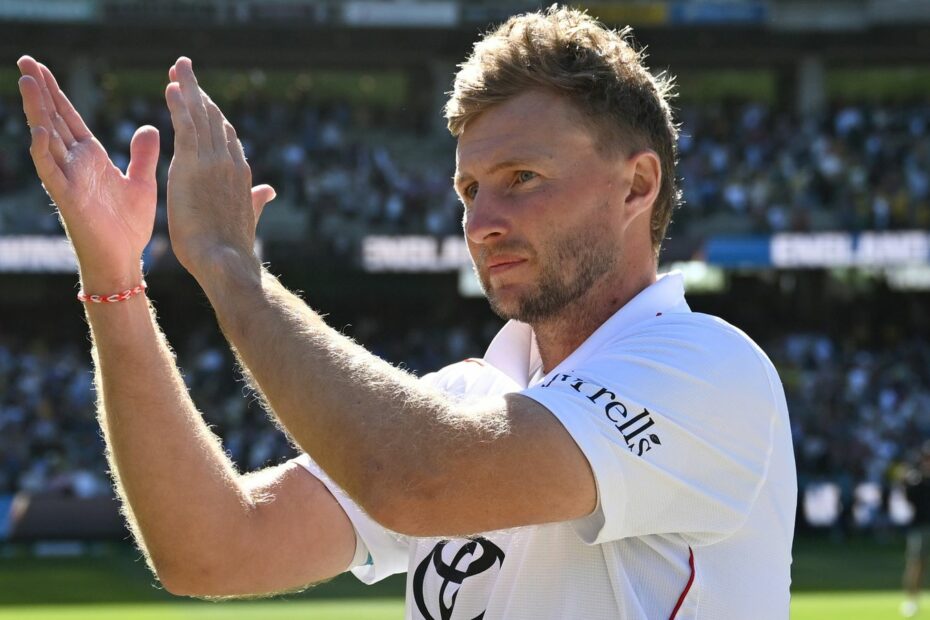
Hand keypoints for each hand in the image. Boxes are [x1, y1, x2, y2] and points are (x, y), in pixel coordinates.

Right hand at [17, 56, 158, 291]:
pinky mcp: (68, 198)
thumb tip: (149, 126)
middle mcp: (75, 164)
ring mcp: (68, 179)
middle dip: (40, 91)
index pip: (69, 117)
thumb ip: (142, 154)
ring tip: (27, 82)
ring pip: (47, 139)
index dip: (56, 92)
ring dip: (37, 112)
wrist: (124, 260)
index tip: (40, 66)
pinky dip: (44, 152)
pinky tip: (40, 131)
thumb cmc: (127, 225)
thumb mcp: (141, 182)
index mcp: (91, 157)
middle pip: (53, 119)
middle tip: (24, 60)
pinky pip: (52, 173)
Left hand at [164, 57, 275, 283]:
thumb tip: (270, 191)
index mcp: (240, 173)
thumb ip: (256, 200)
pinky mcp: (193, 166)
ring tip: (178, 67)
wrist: (225, 261)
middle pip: (214, 117)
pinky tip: (172, 87)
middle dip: (199, 91)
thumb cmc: (232, 248)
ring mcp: (213, 162)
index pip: (226, 134)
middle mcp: (229, 162)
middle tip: (185, 68)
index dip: (212, 113)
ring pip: (200, 116)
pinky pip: (186, 127)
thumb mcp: (247, 218)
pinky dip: (179, 105)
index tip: (199, 96)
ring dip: (188, 88)